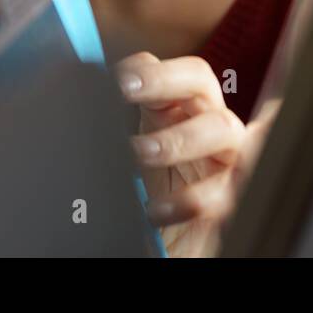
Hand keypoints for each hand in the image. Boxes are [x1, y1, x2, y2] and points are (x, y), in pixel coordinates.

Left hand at [115, 52, 273, 257]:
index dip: (148, 65)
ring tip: (140, 152)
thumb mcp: (128, 158)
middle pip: (201, 80)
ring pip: (222, 128)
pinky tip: (156, 211)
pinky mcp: (232, 199)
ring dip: (179, 137)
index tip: (113, 76)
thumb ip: (113, 127)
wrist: (170, 246)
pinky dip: (192, 199)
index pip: (169, 68)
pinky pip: (225, 191)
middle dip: (164, 78)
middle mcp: (208, 123)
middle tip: (125, 88)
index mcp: (182, 109)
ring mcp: (227, 158)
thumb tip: (80, 102)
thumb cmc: (151, 198)